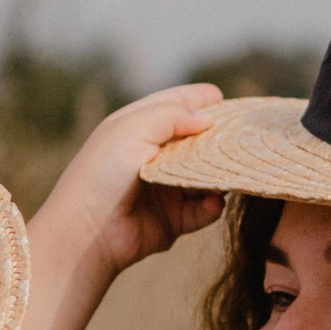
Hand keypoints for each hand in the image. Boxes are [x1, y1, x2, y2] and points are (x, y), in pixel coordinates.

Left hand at [42, 86, 225, 279]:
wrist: (87, 233)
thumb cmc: (103, 173)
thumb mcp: (133, 128)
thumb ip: (172, 115)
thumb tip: (208, 118)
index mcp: (137, 128)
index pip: (172, 106)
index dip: (196, 99)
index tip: (220, 96)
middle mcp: (152, 156)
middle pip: (195, 141)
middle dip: (218, 138)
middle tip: (243, 135)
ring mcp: (164, 189)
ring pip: (204, 175)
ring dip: (219, 173)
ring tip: (233, 169)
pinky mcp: (172, 220)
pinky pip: (202, 209)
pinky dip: (211, 205)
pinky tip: (213, 201)